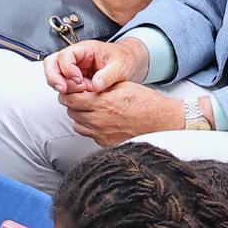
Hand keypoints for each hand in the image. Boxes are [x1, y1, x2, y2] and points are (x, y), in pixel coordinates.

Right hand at [43, 39, 148, 94]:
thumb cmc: (123, 60)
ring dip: (59, 85)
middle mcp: (74, 57)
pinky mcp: (72, 78)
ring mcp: (71, 67)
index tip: (79, 81)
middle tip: (63, 90)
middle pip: (51, 63)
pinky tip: (78, 95)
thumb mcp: (120, 67)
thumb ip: (107, 76)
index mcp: (85, 49)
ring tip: (75, 93)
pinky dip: (66, 91)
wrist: (128, 63)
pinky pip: (61, 84)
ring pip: (52, 74)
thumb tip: (94, 86)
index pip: (65, 55)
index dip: (68, 69)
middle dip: (54, 77)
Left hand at [58, 82, 183, 145]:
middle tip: (79, 99)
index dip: (67, 94)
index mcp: (102, 102)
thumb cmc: (145, 101)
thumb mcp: (122, 85)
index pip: (71, 99)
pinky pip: (87, 134)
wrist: (160, 121)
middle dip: (72, 104)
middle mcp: (98, 119)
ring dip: (79, 116)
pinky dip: (88, 127)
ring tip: (90, 110)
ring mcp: (100, 133)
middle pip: (71, 112)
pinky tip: (98, 121)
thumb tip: (82, 85)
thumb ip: (100, 86)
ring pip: (77, 124)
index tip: (68, 92)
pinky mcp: (104, 142)